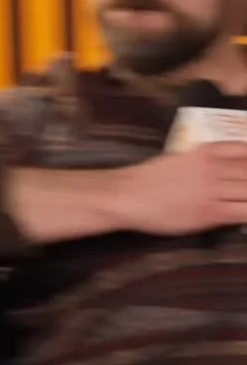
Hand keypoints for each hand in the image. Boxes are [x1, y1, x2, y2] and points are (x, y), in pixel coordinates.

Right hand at [121, 142, 246, 235]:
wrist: (130, 195)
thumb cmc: (150, 178)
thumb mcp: (181, 160)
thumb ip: (205, 162)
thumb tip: (226, 172)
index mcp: (207, 151)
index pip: (243, 150)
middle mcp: (214, 167)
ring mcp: (213, 190)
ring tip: (245, 198)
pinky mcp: (210, 212)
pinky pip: (242, 212)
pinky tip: (245, 215)